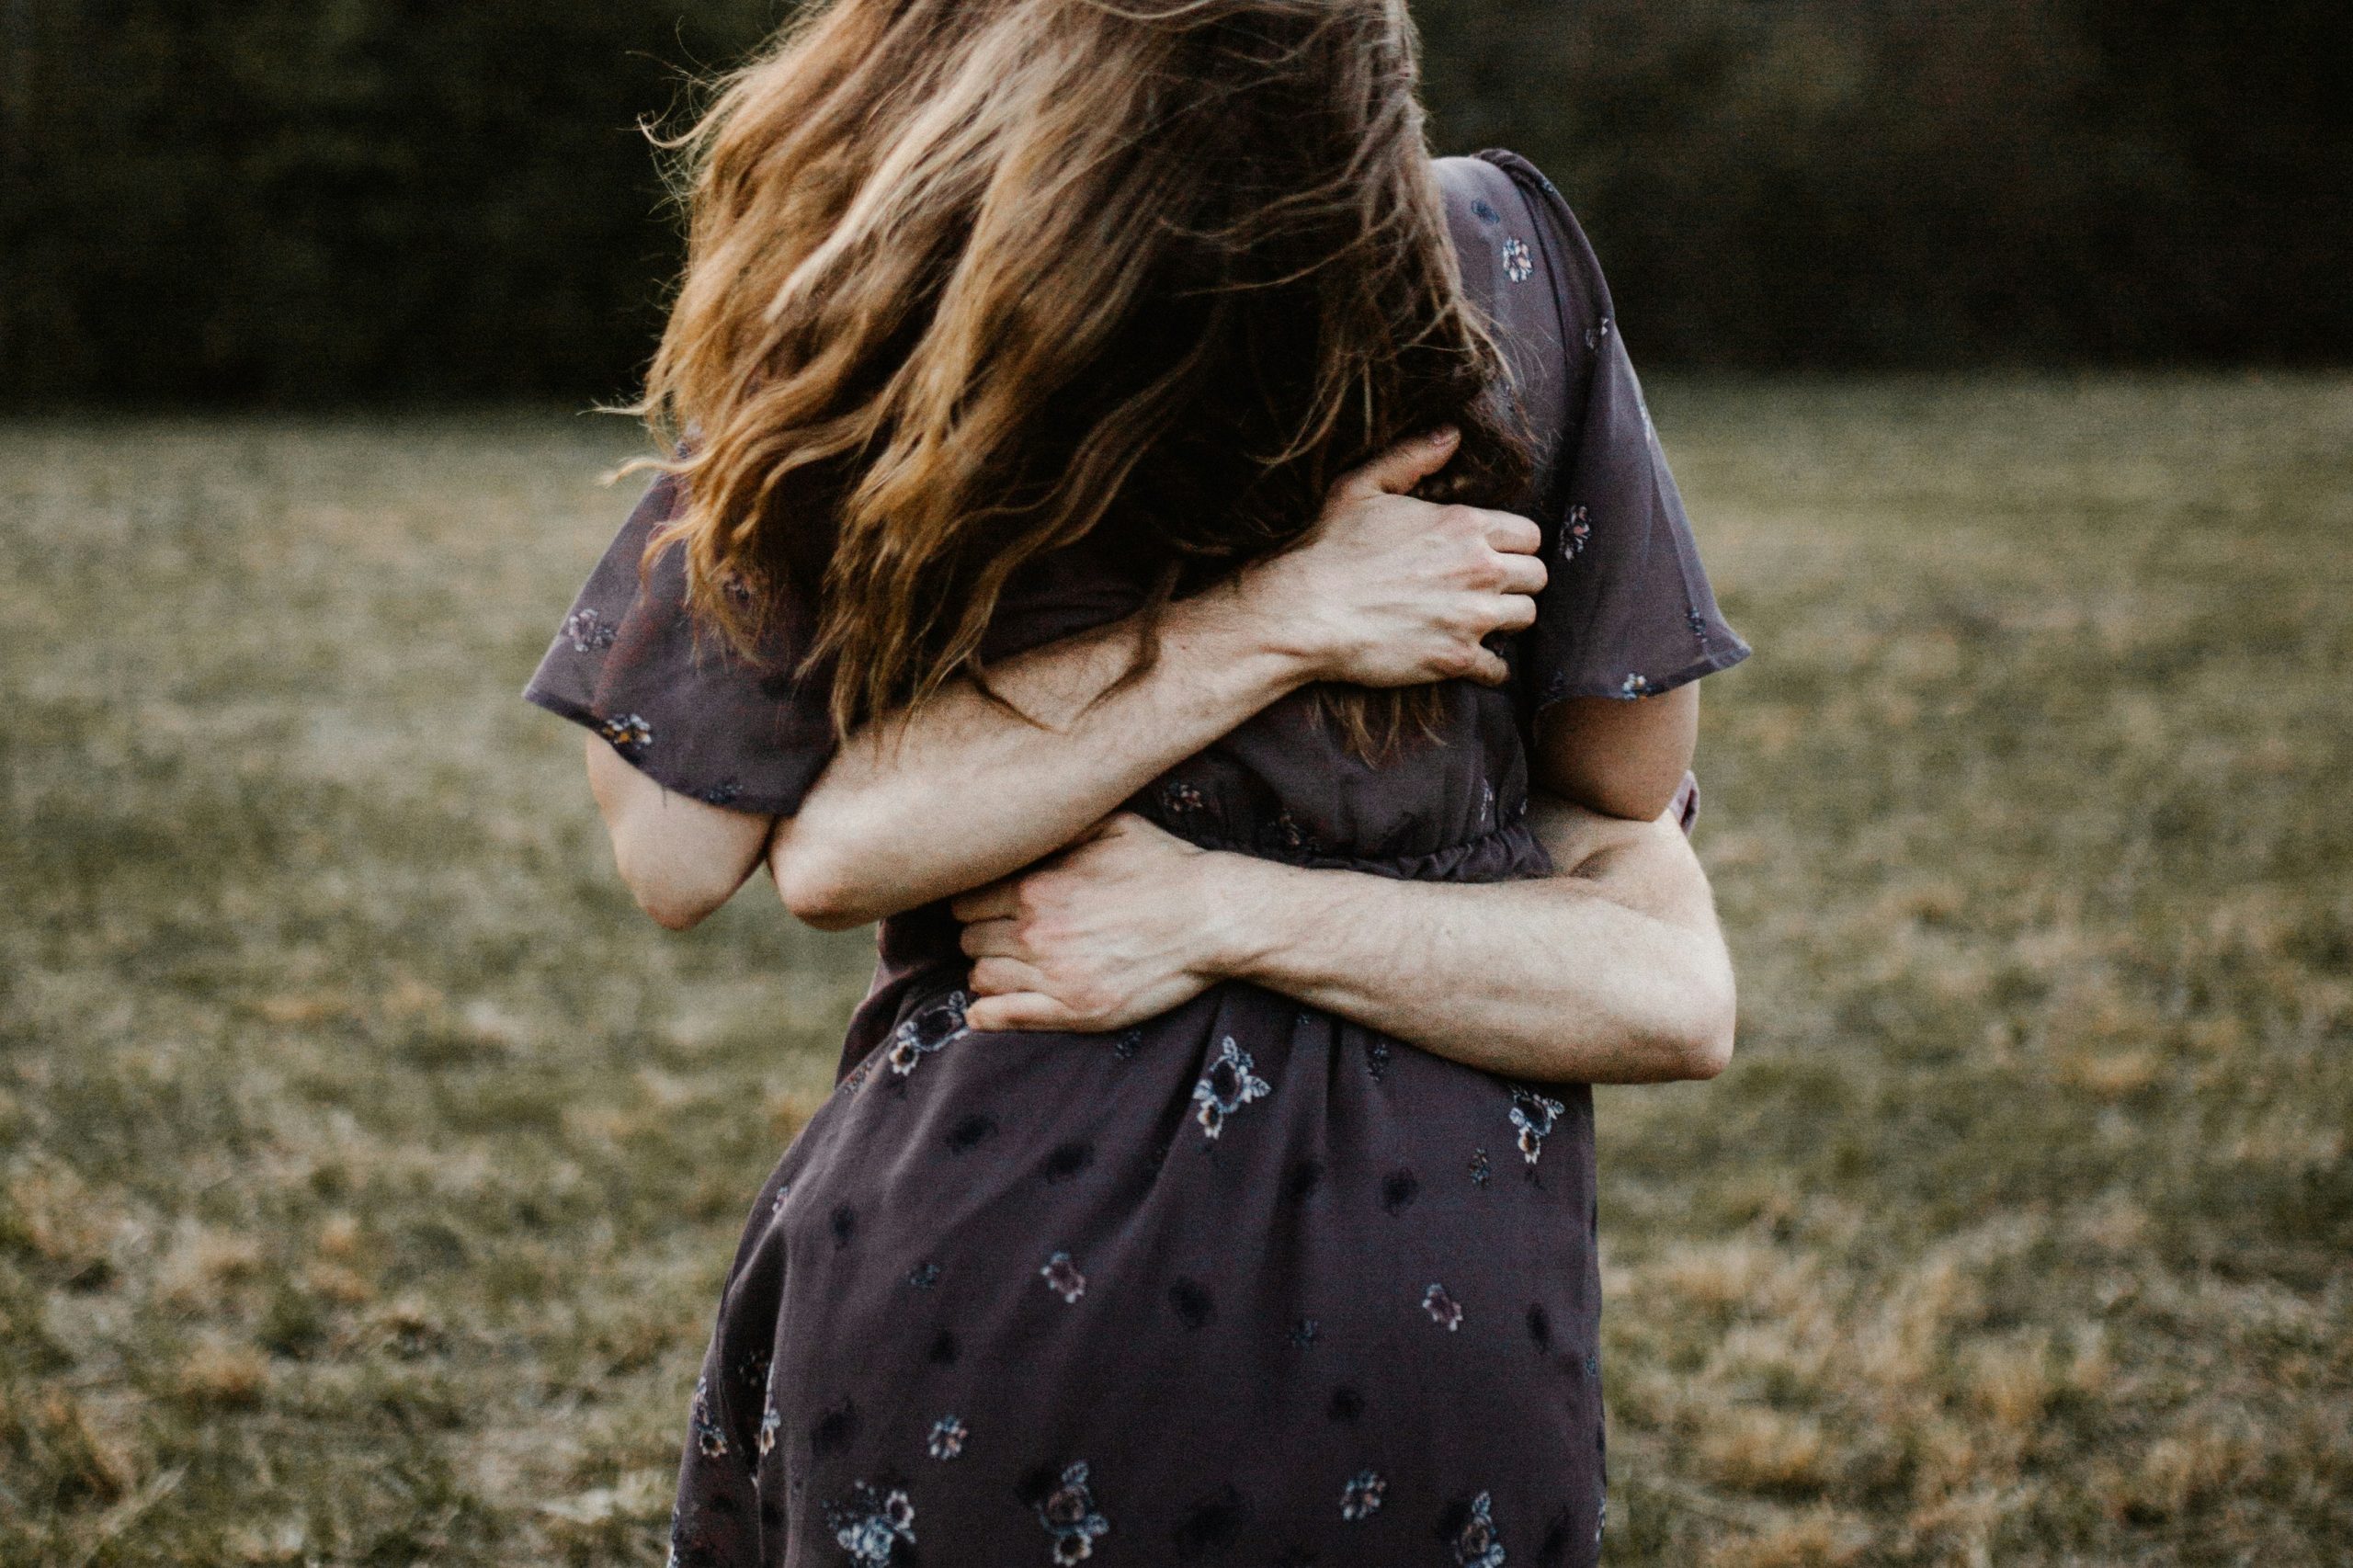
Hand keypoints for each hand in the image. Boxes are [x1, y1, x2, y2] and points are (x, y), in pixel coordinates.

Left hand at [949, 813, 1237, 1031]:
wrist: (1213, 918)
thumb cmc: (1167, 868)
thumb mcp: (1113, 825)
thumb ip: (1060, 828)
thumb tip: (1022, 826)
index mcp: (1037, 885)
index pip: (966, 900)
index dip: (975, 902)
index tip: (990, 906)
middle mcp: (1035, 931)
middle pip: (969, 939)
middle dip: (981, 935)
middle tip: (1002, 935)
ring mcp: (1053, 974)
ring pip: (981, 977)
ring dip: (989, 971)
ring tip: (1009, 966)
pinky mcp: (1074, 1011)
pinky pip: (1001, 1016)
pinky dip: (986, 1013)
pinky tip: (989, 1008)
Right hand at [1238, 425, 1545, 687]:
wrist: (1304, 611)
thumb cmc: (1329, 547)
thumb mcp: (1363, 485)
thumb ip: (1413, 457)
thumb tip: (1452, 434)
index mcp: (1463, 525)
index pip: (1529, 535)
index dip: (1514, 543)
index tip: (1494, 552)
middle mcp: (1479, 570)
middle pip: (1537, 576)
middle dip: (1518, 579)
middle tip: (1490, 586)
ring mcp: (1471, 618)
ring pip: (1526, 617)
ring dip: (1507, 617)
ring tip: (1481, 618)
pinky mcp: (1456, 659)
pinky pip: (1500, 669)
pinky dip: (1491, 666)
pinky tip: (1472, 658)